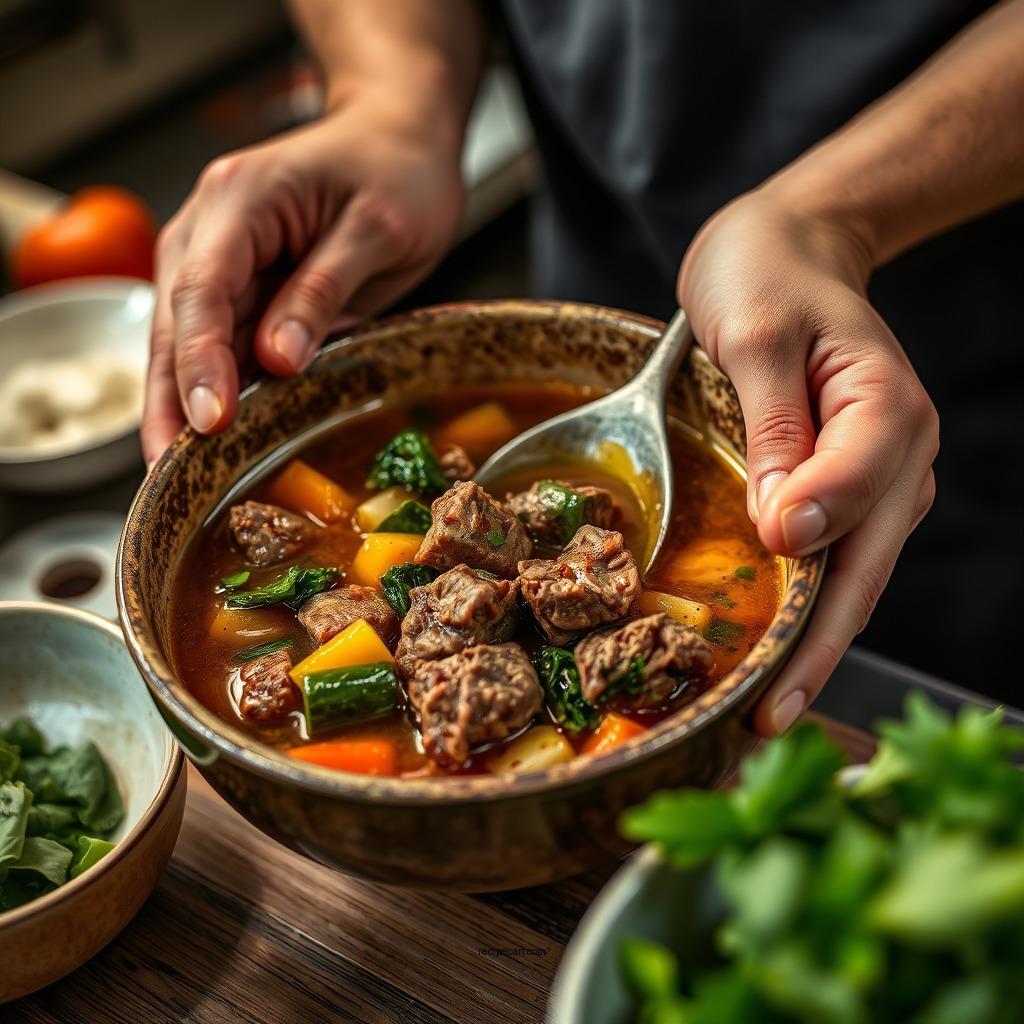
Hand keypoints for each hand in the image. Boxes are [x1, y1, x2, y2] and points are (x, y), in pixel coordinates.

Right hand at [142, 101, 465, 464]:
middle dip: (170, 401)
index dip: (202, 360)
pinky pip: (224, 346)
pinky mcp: (245, 290)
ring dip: (184, 406)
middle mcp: (214, 230)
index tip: (209, 422)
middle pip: (178, 323)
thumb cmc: (396, 171)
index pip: (203, 288)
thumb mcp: (377, 228)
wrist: (400, 140)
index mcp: (242, 199)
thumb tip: (278, 357)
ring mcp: (223, 261)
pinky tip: (219, 440)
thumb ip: (324, 290)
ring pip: (191, 342)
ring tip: (181, 476)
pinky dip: (221, 391)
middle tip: (169, 475)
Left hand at [678, 187, 937, 736]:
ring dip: (813, 644)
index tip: (770, 566)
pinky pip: (831, 560)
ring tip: (767, 709)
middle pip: (863, 565)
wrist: (784, 249)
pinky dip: (805, 611)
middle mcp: (896, 455)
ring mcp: (875, 479)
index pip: (856, 498)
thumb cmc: (764, 275)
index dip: (812, 545)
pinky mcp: (845, 489)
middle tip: (769, 719)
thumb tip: (789, 529)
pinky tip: (776, 652)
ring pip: (851, 576)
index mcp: (883, 409)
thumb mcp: (753, 334)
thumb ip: (776, 431)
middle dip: (819, 647)